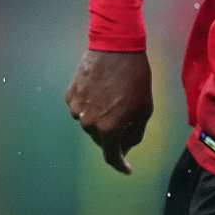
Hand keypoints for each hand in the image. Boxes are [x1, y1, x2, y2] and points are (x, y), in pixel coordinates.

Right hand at [64, 50, 152, 174]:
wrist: (116, 46)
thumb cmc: (135, 77)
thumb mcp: (144, 109)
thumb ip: (134, 134)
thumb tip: (125, 148)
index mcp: (109, 128)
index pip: (112, 156)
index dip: (120, 165)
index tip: (126, 168)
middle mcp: (89, 122)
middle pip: (101, 139)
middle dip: (113, 136)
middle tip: (125, 122)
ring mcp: (77, 108)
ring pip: (89, 124)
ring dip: (100, 120)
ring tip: (113, 101)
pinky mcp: (70, 94)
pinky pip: (80, 109)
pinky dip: (89, 107)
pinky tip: (101, 93)